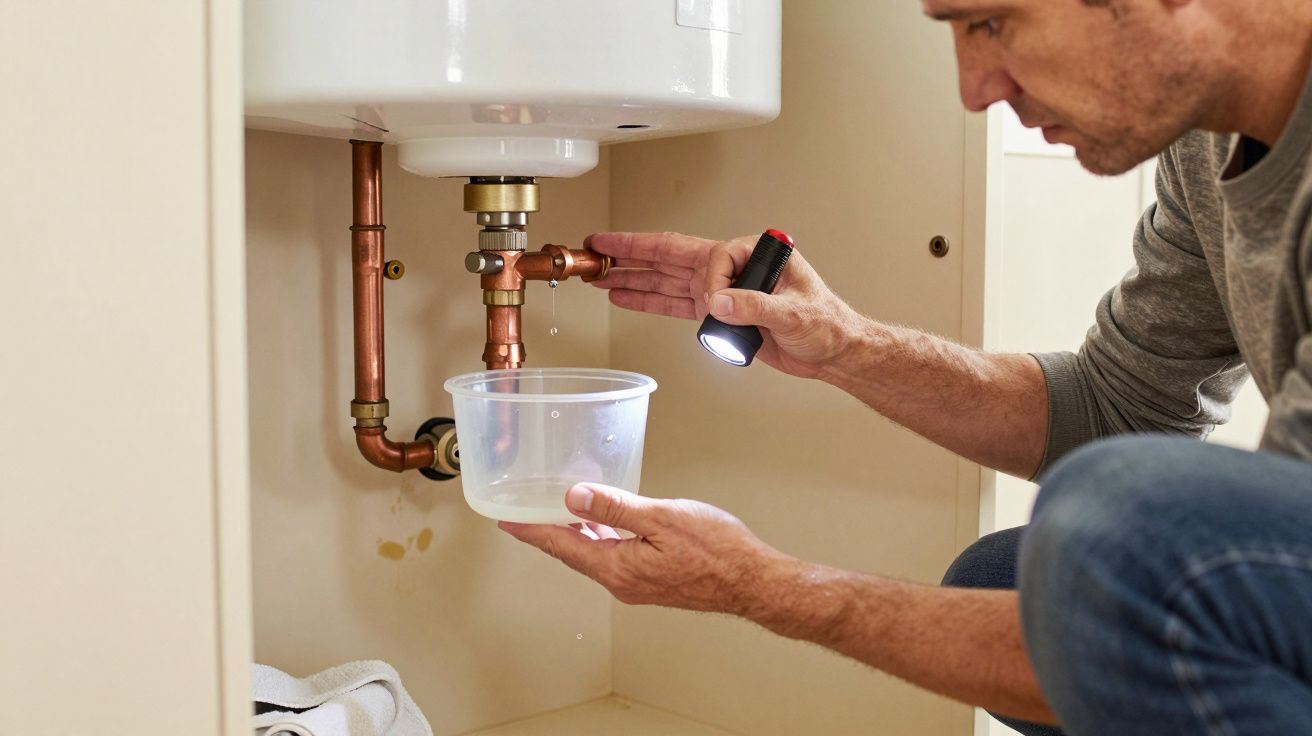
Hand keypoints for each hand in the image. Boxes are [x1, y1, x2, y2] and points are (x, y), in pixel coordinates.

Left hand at [498, 482, 781, 613]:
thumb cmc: (717, 551)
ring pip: (595, 554)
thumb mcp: (661, 518)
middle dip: (548, 532)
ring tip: (559, 512)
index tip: (506, 521)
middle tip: (525, 513)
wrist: (752, 581)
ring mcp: (638, 583)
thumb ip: (615, 507)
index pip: (562, 547)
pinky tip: (606, 523)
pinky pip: (616, 555)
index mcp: (617, 567)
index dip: (532, 531)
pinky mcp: (654, 579)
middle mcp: (622, 581)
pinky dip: (602, 537)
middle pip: (573, 552)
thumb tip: (574, 498)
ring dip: (576, 534)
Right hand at [585, 232, 865, 378]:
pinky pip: (676, 303)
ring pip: (668, 278)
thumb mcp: (794, 313)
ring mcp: (723, 288)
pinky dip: (649, 300)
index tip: (715, 306)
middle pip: (673, 255)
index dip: (706, 283)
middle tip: (600, 246)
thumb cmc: (826, 323)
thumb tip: (718, 300)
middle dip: (633, 252)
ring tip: (601, 274)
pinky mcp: (719, 311)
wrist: (832, 350)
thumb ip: (754, 305)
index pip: (710, 258)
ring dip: (634, 278)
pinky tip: (626, 296)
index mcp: (753, 252)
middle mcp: (733, 266)